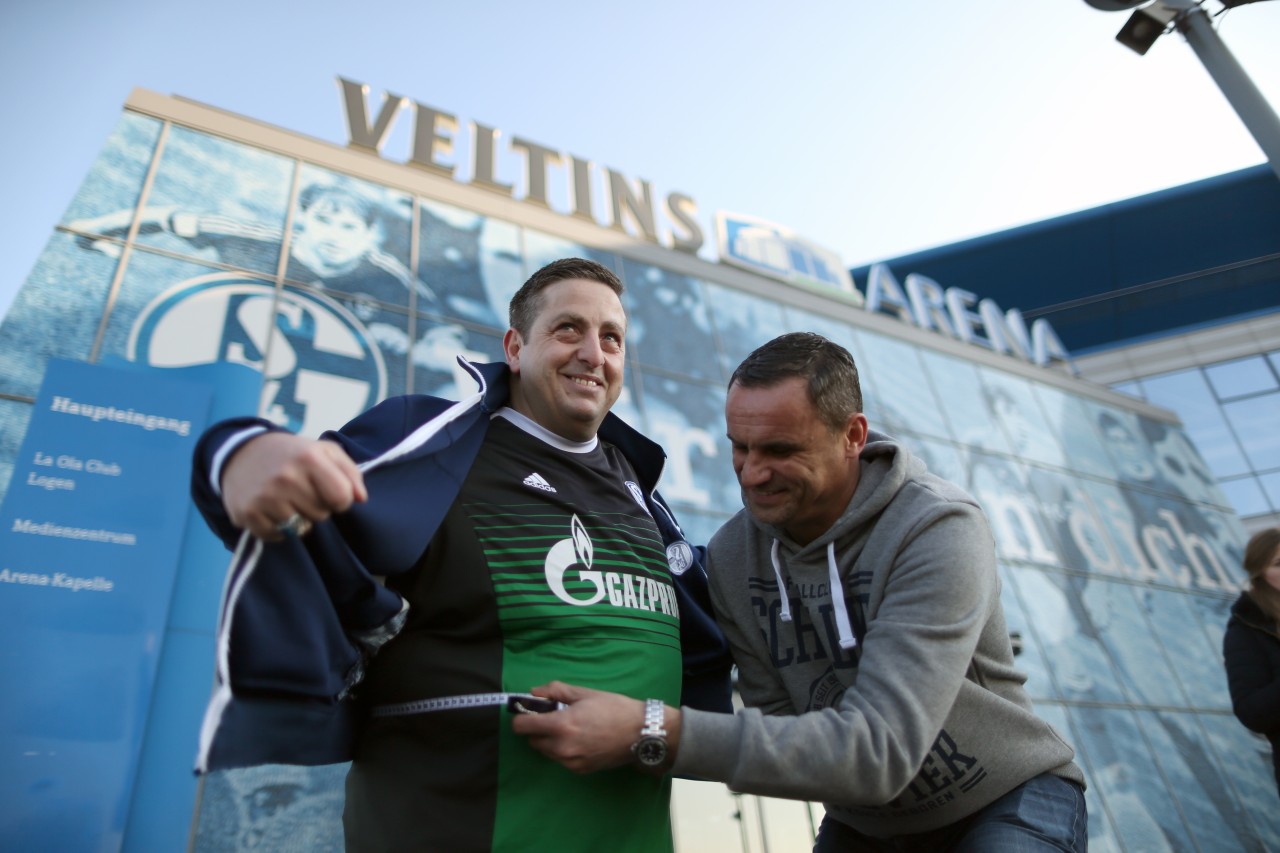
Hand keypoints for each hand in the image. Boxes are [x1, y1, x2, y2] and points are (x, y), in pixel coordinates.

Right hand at [220, 432, 366, 540]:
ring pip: (301, 528)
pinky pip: (277, 535)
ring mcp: (265, 496)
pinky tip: (272, 510)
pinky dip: (278, 528)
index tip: (330, 492)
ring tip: (288, 500)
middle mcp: (286, 477)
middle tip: (303, 492)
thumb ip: (349, 472)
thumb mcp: (324, 451)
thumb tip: (361, 498)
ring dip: (299, 519)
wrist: (242, 453)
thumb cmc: (292, 454)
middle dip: (318, 507)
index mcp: (309, 458)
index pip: (342, 497)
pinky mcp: (248, 513)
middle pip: (322, 514)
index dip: (341, 499)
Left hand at [511, 682, 678, 773]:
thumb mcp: (584, 693)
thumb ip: (555, 691)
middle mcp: (562, 748)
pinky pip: (560, 759)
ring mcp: (570, 762)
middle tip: (555, 716)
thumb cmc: (614, 708)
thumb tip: (533, 693)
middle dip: (538, 728)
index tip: (530, 711)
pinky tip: (581, 739)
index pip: (521, 727)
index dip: (522, 717)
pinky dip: (563, 750)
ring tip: (571, 728)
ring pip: (546, 751)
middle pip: (532, 740)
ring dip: (550, 740)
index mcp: (561, 726)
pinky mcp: (579, 770)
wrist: (640, 733)